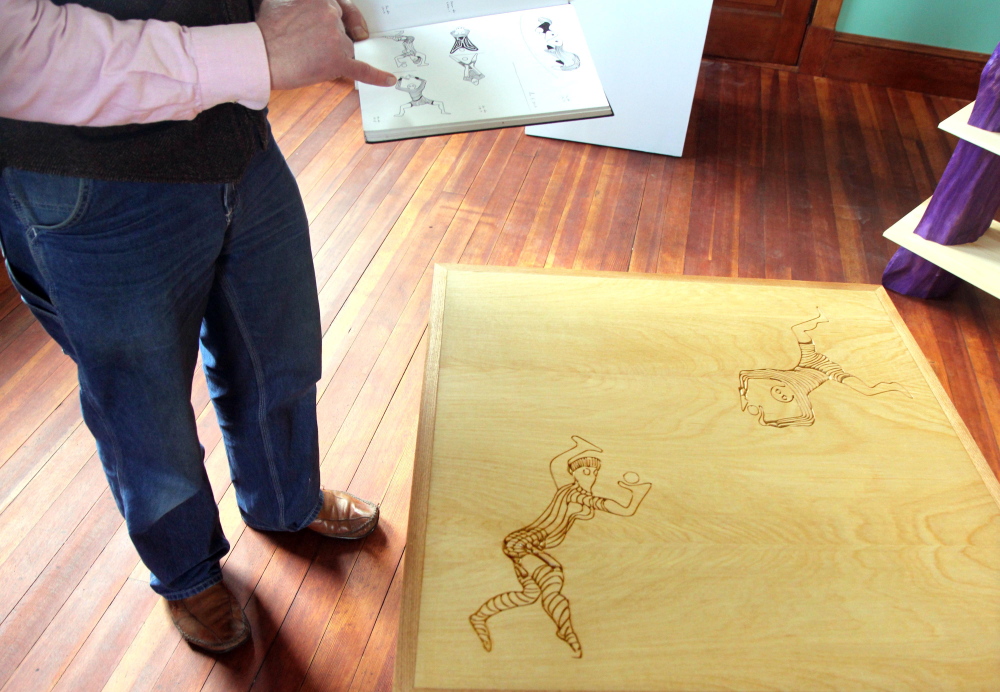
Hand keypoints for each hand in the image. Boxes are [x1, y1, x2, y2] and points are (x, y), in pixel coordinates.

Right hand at [256, 0, 396, 89]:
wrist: (260, 55)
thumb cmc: (267, 30)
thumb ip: (302, 2)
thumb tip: (305, 8)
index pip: (341, 7)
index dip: (344, 17)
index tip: (350, 25)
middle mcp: (330, 14)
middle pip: (344, 29)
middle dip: (331, 39)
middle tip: (315, 46)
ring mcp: (335, 38)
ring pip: (346, 47)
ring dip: (333, 55)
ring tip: (309, 58)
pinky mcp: (337, 61)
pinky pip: (361, 69)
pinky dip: (376, 76)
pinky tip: (388, 79)